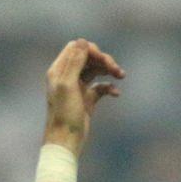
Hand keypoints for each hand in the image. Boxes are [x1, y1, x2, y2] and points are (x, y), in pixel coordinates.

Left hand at [43, 38, 124, 153]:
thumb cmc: (64, 114)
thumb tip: (83, 41)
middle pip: (88, 57)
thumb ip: (74, 62)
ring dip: (109, 71)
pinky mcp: (87, 99)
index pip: (76, 48)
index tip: (103, 60)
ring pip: (96, 70)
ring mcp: (78, 87)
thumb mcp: (68, 85)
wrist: (66, 140)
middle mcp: (68, 76)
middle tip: (116, 70)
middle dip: (103, 60)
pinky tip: (116, 93)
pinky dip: (109, 87)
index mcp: (59, 70)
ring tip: (121, 76)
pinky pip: (101, 87)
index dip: (91, 49)